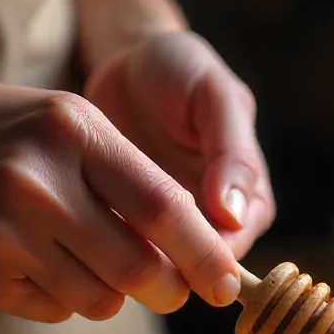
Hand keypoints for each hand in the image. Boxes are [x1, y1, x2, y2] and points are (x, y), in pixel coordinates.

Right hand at [0, 71, 241, 322]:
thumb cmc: (13, 134)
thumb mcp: (76, 126)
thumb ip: (135, 181)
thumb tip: (199, 254)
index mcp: (74, 133)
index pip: (163, 208)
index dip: (204, 255)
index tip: (229, 284)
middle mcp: (37, 183)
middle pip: (138, 270)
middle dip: (170, 292)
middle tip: (174, 291)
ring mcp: (2, 234)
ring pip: (100, 302)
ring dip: (113, 294)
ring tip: (87, 257)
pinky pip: (55, 312)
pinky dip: (65, 298)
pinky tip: (37, 260)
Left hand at [85, 31, 274, 258]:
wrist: (131, 64)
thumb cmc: (180, 70)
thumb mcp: (213, 96)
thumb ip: (231, 151)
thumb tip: (235, 213)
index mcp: (249, 199)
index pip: (232, 250)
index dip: (201, 259)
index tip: (163, 247)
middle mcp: (217, 222)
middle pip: (194, 269)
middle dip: (161, 266)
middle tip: (120, 245)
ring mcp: (176, 227)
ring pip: (160, 268)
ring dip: (132, 261)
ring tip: (98, 235)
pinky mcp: (137, 224)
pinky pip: (127, 252)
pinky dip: (108, 248)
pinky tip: (84, 231)